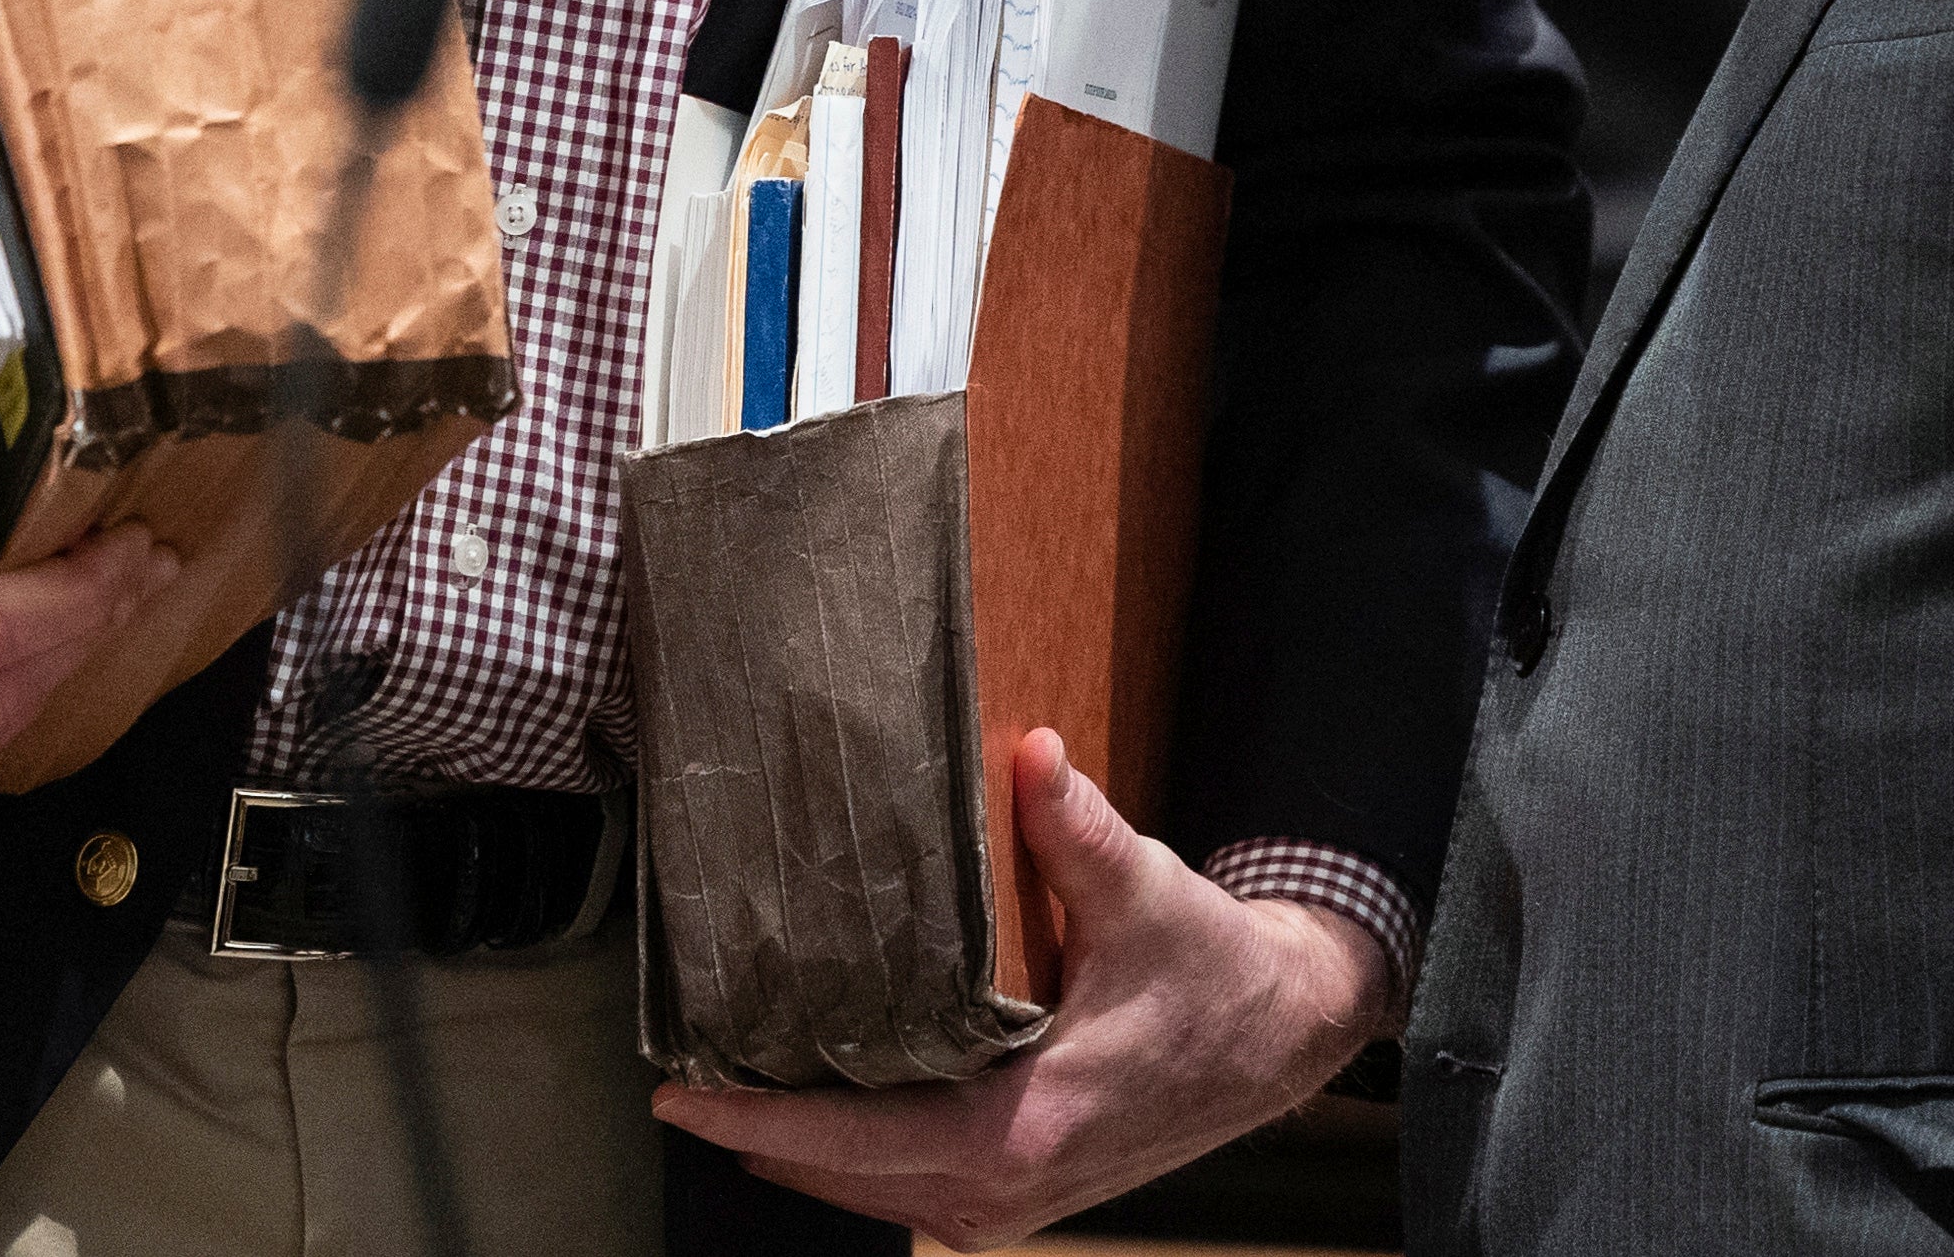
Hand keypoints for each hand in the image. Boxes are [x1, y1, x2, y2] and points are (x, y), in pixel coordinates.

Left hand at [651, 729, 1393, 1247]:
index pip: (860, 1138)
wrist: (1278, 1037)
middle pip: (843, 1178)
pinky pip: (905, 1190)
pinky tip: (807, 1113)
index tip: (680, 1096)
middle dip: (755, 1135)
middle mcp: (1011, 1183)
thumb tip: (1032, 753)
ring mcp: (1014, 1200)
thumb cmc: (1212, 971)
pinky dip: (848, 1159)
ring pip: (869, 1194)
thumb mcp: (1151, 894)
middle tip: (675, 1080)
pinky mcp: (1019, 1192)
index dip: (761, 1121)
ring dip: (796, 1153)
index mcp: (1027, 1122)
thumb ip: (1079, 830)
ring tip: (723, 1091)